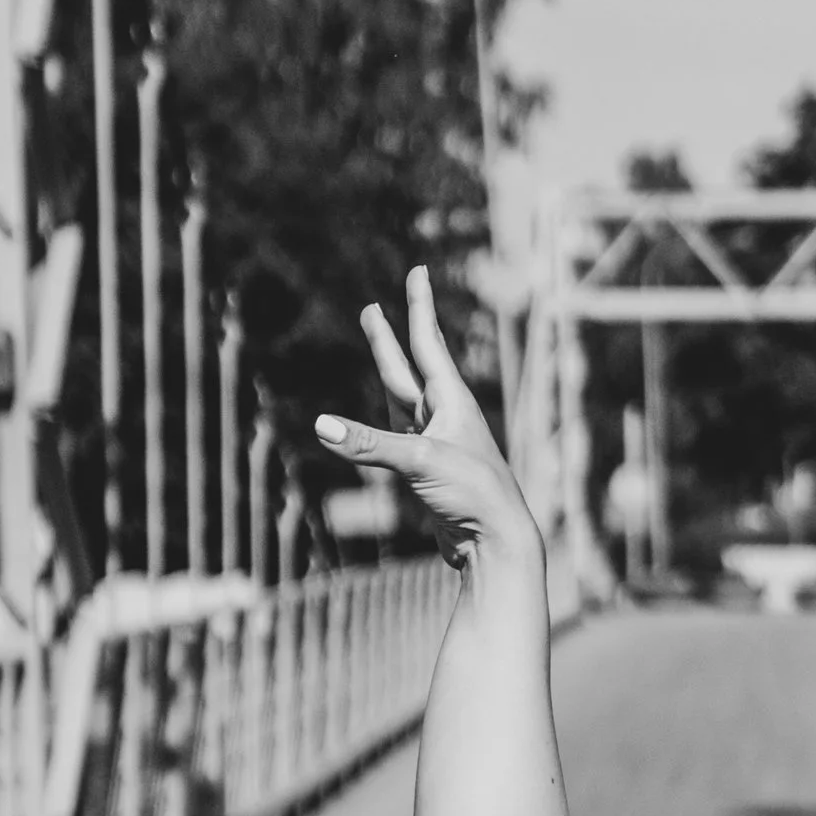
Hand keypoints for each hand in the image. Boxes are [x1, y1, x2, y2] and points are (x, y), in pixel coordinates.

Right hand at [313, 267, 533, 565]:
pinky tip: (378, 421)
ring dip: (389, 373)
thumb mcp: (419, 461)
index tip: (419, 271)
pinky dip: (382, 424)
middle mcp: (445, 417)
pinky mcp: (426, 473)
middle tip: (373, 309)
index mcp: (452, 401)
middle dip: (392, 338)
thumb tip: (320, 426)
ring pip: (404, 400)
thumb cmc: (473, 495)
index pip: (429, 342)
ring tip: (380, 349)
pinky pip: (398, 438)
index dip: (420, 306)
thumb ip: (368, 443)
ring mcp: (436, 444)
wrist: (495, 544)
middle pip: (410, 368)